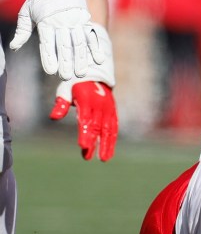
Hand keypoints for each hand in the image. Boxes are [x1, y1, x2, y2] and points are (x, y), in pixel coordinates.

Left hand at [9, 0, 103, 79]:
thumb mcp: (26, 11)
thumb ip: (22, 31)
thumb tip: (14, 47)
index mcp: (45, 21)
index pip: (47, 42)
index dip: (49, 57)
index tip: (51, 71)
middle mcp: (61, 22)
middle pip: (64, 45)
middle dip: (66, 62)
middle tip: (66, 76)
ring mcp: (75, 22)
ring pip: (79, 43)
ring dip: (81, 59)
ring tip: (80, 73)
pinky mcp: (85, 21)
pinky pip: (91, 36)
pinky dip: (96, 48)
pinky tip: (98, 60)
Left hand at [49, 23, 116, 160]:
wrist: (95, 73)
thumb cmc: (76, 83)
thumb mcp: (66, 89)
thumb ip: (61, 103)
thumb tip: (54, 117)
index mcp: (87, 100)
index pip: (86, 120)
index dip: (85, 133)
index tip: (83, 146)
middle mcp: (100, 105)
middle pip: (98, 127)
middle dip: (94, 143)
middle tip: (88, 157)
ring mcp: (109, 110)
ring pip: (109, 130)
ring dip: (107, 146)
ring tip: (104, 159)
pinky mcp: (113, 113)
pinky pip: (114, 128)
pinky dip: (112, 140)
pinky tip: (109, 151)